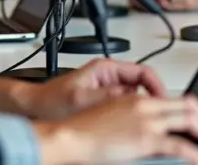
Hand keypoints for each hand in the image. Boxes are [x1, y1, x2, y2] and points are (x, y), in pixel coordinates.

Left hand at [21, 58, 166, 119]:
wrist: (33, 108)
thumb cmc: (51, 100)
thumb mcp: (81, 98)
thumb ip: (107, 96)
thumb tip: (132, 98)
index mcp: (106, 68)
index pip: (144, 72)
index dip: (158, 87)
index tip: (164, 102)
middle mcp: (108, 76)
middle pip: (144, 85)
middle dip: (154, 100)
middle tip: (160, 117)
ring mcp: (107, 88)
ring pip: (136, 97)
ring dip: (142, 109)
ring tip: (145, 124)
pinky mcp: (103, 101)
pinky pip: (125, 107)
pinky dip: (131, 116)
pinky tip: (130, 129)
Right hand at [35, 95, 197, 164]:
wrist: (69, 136)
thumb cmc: (84, 130)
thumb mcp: (114, 117)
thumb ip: (136, 119)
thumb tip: (153, 132)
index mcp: (139, 100)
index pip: (178, 99)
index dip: (197, 110)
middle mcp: (146, 106)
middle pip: (190, 106)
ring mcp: (147, 122)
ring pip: (190, 121)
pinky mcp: (145, 139)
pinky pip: (179, 145)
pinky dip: (196, 153)